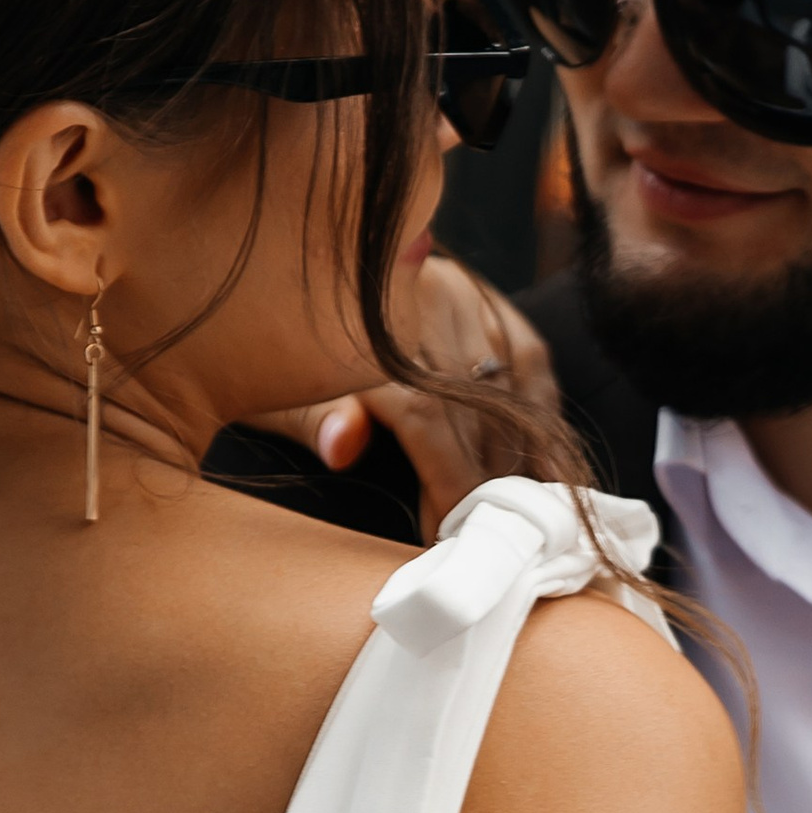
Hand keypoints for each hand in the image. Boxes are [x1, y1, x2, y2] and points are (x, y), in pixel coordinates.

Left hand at [248, 253, 563, 540]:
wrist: (275, 279)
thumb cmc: (272, 356)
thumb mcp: (271, 390)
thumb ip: (310, 418)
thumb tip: (345, 447)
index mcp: (369, 321)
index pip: (426, 412)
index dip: (444, 478)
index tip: (446, 528)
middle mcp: (423, 295)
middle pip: (474, 402)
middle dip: (482, 477)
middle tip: (485, 533)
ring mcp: (458, 287)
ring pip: (509, 382)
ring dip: (518, 450)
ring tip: (517, 508)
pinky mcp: (481, 292)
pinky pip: (528, 354)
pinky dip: (538, 407)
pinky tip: (540, 457)